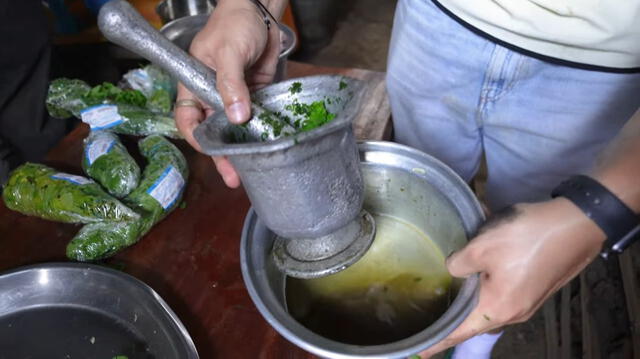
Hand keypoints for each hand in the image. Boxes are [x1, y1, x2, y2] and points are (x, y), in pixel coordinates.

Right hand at [174, 0, 280, 187]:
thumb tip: (236, 116)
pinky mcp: (255, 97)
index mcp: (194, 85)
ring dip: (242, 149)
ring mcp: (235, 98)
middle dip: (222, 155)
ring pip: (235, 130)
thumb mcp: (228, 52)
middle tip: (234, 178)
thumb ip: (230, 83)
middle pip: (213, 132)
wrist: (262, 12)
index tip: (212, 152)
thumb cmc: (234, 24)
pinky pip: (256, 119)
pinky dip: (260, 134)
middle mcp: (212, 96)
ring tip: (252, 172)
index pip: (188, 119)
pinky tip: (267, 150)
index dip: (197, 139)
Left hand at [419, 198, 605, 357]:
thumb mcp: (482, 247)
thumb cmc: (527, 238)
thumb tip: (452, 270)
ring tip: (449, 297)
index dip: (439, 342)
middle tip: (429, 317)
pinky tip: (476, 275)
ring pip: (489, 305)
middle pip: (475, 321)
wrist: (577, 223)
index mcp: (497, 309)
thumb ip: (459, 264)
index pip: (460, 332)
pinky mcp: (535, 287)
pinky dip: (486, 287)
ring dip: (470, 300)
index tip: (420, 352)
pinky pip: (503, 293)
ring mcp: (527, 301)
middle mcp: (513, 313)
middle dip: (453, 320)